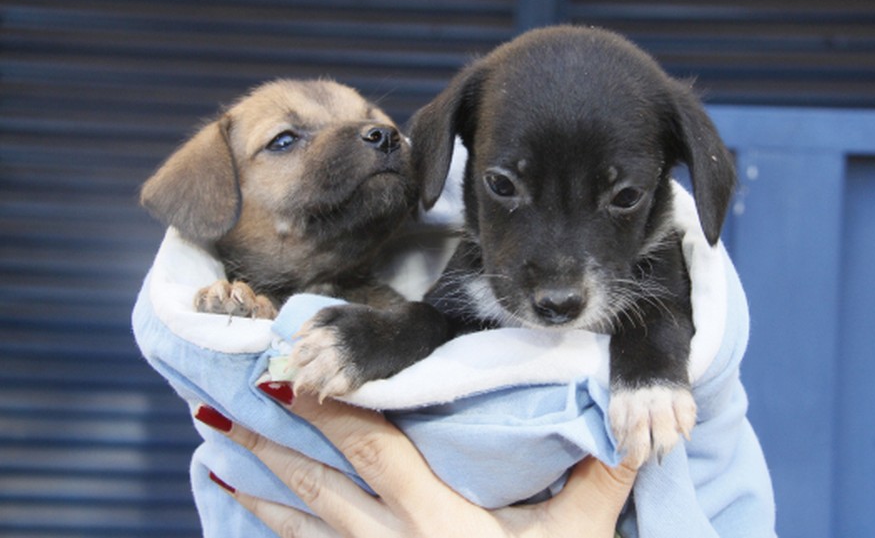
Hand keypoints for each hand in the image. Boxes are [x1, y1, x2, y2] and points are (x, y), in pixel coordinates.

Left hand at [195, 392, 636, 536]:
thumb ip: (602, 482)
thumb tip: (639, 426)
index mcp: (439, 524)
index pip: (375, 452)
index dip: (334, 409)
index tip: (292, 373)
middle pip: (319, 485)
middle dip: (268, 443)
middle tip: (216, 405)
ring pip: (302, 525)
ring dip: (258, 487)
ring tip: (213, 458)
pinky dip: (277, 534)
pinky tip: (253, 517)